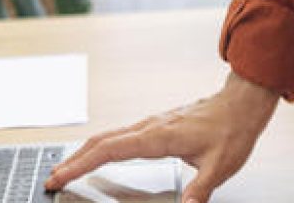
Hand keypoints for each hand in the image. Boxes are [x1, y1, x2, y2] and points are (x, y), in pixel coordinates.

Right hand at [44, 72, 280, 202]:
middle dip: (73, 160)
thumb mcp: (220, 166)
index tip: (60, 176)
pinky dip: (100, 146)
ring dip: (84, 153)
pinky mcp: (155, 126)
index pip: (109, 150)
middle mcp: (149, 127)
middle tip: (52, 179)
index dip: (81, 164)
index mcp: (158, 136)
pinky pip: (119, 135)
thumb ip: (200, 190)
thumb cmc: (232, 131)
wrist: (241, 104)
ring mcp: (151, 124)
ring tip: (67, 170)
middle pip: (100, 141)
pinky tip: (99, 156)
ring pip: (107, 136)